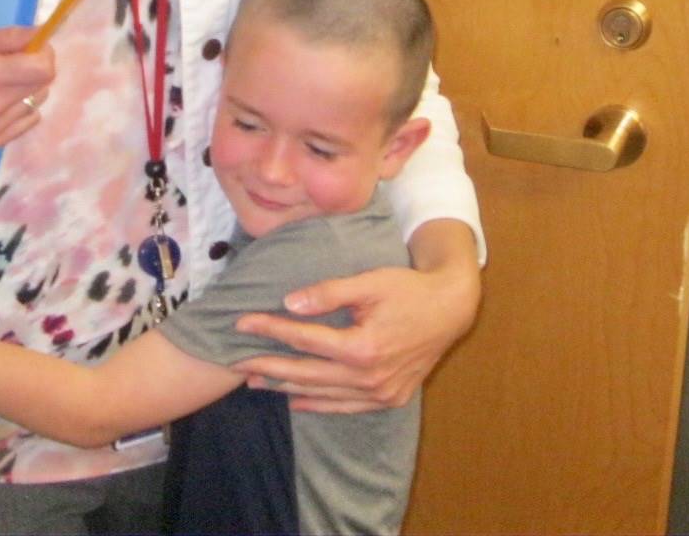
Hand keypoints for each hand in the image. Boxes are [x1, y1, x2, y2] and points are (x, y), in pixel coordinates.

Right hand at [0, 25, 54, 149]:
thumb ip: (12, 37)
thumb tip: (44, 34)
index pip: (43, 69)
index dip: (44, 54)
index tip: (33, 48)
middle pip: (42, 86)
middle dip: (35, 70)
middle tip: (15, 62)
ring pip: (35, 104)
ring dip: (28, 90)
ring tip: (3, 82)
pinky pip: (26, 123)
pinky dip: (21, 109)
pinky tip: (1, 100)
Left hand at [231, 251, 480, 413]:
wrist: (451, 309)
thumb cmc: (409, 289)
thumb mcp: (369, 282)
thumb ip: (329, 292)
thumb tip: (289, 302)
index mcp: (363, 346)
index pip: (304, 339)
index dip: (270, 330)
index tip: (242, 324)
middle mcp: (370, 377)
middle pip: (307, 373)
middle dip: (269, 365)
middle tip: (237, 362)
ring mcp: (381, 393)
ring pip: (323, 394)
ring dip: (287, 387)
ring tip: (256, 381)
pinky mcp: (389, 398)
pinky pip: (346, 407)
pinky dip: (319, 404)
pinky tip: (296, 400)